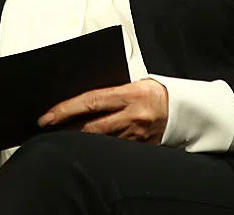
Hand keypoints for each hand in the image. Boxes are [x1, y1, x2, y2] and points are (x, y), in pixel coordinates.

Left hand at [38, 79, 168, 143]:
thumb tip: (85, 99)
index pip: (90, 101)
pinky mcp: (140, 148)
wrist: (186, 110)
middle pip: (91, 126)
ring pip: (100, 141)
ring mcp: (136, 135)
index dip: (66, 109)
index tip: (48, 115)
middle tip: (47, 128)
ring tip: (61, 136)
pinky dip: (99, 147)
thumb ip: (112, 92)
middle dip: (66, 128)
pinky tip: (87, 146)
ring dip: (80, 139)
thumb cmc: (157, 92)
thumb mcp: (135, 83)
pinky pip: (114, 149)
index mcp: (130, 95)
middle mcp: (132, 116)